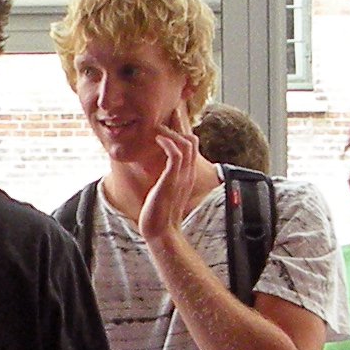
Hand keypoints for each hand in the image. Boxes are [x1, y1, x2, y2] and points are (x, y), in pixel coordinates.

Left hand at [132, 128, 205, 253]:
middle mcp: (187, 173)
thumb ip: (165, 179)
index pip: (192, 146)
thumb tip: (157, 172)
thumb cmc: (159, 213)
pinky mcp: (172, 180)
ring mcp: (181, 176)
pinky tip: (157, 139)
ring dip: (171, 132)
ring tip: (157, 129)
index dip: (181, 130)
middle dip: (178, 125)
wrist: (161, 232)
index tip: (168, 121)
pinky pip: (176, 154)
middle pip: (192, 139)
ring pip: (186, 143)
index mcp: (186, 175)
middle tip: (162, 118)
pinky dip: (167, 142)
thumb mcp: (164, 191)